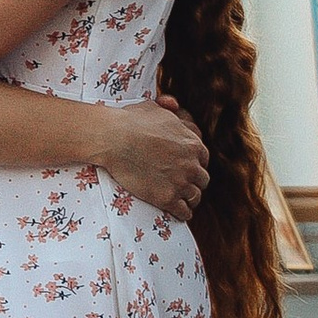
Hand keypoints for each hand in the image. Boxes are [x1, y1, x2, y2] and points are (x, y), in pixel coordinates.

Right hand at [96, 97, 207, 221]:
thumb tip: (173, 104)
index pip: (204, 158)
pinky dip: (183, 213)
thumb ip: (168, 108)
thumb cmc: (131, 120)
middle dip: (194, 181)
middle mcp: (191, 164)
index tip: (187, 166)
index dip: (195, 162)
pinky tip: (179, 212)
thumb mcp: (154, 108)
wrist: (114, 139)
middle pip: (202, 179)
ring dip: (190, 198)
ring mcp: (181, 182)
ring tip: (183, 200)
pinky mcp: (168, 198)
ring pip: (195, 196)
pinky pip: (184, 212)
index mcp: (193, 144)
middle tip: (184, 183)